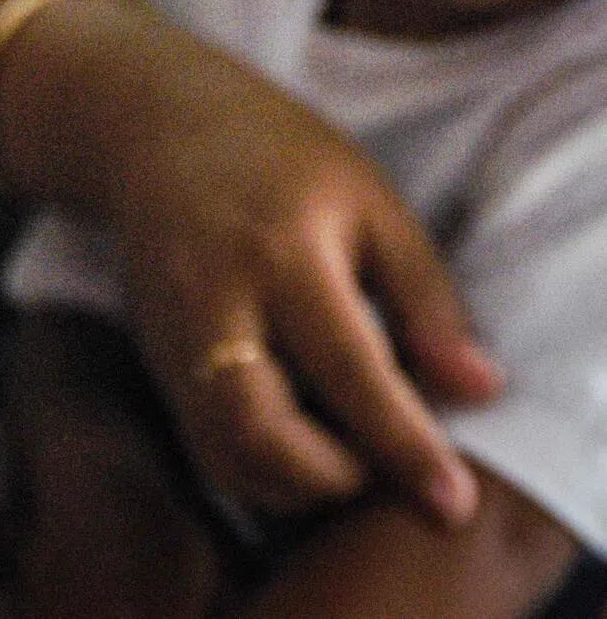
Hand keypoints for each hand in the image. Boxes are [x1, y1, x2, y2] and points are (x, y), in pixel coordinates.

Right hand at [110, 20, 501, 522]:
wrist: (159, 129)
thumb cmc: (278, 153)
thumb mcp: (370, 200)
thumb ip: (425, 297)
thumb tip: (477, 389)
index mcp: (281, 254)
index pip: (348, 371)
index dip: (404, 445)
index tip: (453, 500)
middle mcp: (214, 302)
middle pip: (256, 434)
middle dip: (329, 480)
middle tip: (379, 465)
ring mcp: (171, 332)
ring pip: (220, 451)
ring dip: (290, 483)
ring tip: (342, 453)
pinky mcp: (153, 352)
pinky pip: (202, 436)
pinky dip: (256, 462)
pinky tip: (297, 433)